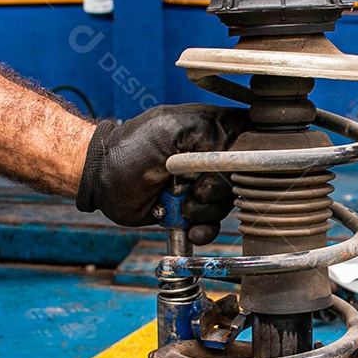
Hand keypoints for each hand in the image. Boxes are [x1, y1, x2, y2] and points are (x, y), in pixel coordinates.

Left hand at [76, 103, 246, 243]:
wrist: (106, 178)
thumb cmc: (133, 146)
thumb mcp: (174, 128)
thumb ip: (213, 134)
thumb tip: (238, 156)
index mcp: (216, 131)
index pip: (252, 144)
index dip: (242, 161)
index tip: (221, 168)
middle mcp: (215, 159)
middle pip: (242, 181)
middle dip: (218, 191)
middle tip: (194, 189)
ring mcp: (204, 185)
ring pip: (228, 206)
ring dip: (205, 211)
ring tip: (181, 205)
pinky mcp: (193, 210)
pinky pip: (213, 226)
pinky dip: (204, 230)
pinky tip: (190, 227)